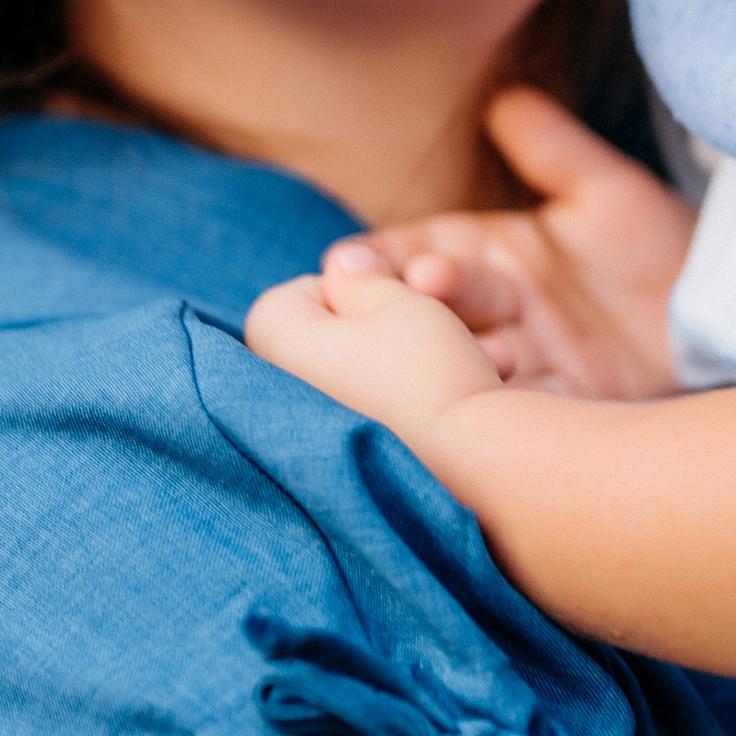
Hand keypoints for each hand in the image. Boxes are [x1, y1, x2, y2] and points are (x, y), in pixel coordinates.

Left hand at [246, 257, 505, 466]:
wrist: (465, 469)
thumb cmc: (425, 373)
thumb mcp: (398, 302)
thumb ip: (362, 277)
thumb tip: (342, 262)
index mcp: (270, 339)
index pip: (301, 294)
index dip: (355, 291)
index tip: (393, 309)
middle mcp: (271, 396)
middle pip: (330, 343)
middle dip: (379, 335)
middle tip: (421, 341)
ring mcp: (302, 441)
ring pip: (356, 384)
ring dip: (398, 372)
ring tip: (445, 376)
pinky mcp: (341, 474)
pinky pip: (370, 426)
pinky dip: (399, 416)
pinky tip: (440, 419)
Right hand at [320, 86, 690, 400]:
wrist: (723, 302)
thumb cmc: (658, 240)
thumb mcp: (604, 190)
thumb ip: (552, 148)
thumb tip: (504, 97)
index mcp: (490, 253)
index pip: (418, 250)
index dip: (384, 256)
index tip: (349, 260)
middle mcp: (498, 308)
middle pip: (441, 306)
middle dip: (419, 301)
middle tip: (416, 287)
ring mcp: (528, 358)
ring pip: (476, 359)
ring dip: (464, 357)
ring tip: (468, 342)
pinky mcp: (567, 402)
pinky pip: (529, 407)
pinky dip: (513, 405)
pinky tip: (506, 391)